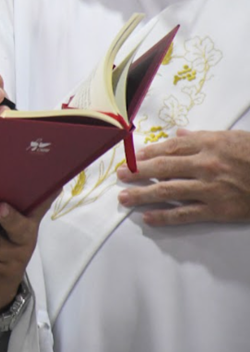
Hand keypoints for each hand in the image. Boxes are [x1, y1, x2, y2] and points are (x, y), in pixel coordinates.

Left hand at [0, 195, 53, 313]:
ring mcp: (7, 259)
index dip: (44, 197)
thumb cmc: (1, 242)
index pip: (39, 207)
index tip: (48, 185)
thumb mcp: (10, 225)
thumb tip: (3, 168)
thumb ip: (10, 201)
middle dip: (10, 218)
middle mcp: (22, 242)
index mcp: (28, 224)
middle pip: (19, 229)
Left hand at [117, 129, 249, 225]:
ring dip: (142, 195)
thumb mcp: (233, 137)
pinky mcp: (218, 209)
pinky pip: (185, 214)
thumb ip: (202, 137)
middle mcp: (205, 164)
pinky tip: (148, 218)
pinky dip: (164, 217)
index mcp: (208, 143)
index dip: (147, 153)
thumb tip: (178, 134)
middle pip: (162, 168)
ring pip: (167, 191)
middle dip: (137, 172)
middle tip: (120, 176)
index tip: (132, 157)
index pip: (169, 147)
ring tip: (124, 197)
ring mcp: (210, 188)